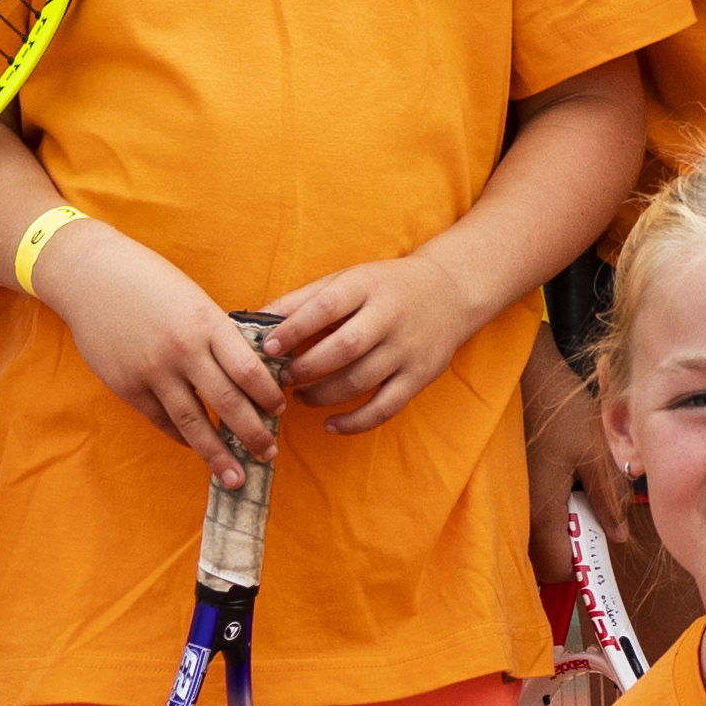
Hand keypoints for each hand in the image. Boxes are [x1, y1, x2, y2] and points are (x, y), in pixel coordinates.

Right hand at [45, 226, 286, 480]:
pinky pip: (162, 420)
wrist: (90, 276)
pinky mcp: (127, 386)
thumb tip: (246, 372)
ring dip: (218, 454)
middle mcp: (183, 350)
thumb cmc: (148, 280)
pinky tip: (195, 447)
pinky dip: (182, 437)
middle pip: (227, 404)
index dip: (268, 396)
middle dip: (253, 435)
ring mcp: (153, 372)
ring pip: (193, 423)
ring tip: (236, 477)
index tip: (280, 411)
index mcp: (206, 323)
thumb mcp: (193, 298)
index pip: (249, 370)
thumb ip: (216, 334)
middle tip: (268, 455)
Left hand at [260, 244, 485, 429]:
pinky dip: (355, 422)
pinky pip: (385, 407)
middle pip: (345, 348)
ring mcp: (407, 348)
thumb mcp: (347, 280)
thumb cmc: (384, 286)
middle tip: (282, 379)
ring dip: (323, 395)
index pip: (325, 308)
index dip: (293, 329)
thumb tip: (254, 319)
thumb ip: (303, 300)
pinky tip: (330, 424)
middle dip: (307, 368)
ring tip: (300, 397)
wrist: (450, 292)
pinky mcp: (419, 376)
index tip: (267, 347)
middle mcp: (390, 316)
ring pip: (361, 381)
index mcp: (366, 286)